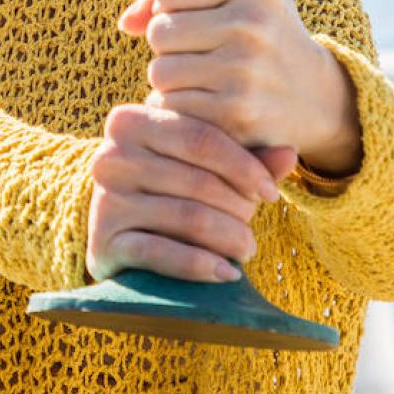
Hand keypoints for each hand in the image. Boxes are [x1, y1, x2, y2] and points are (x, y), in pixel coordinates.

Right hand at [84, 103, 295, 283]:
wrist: (124, 235)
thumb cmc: (174, 191)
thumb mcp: (207, 169)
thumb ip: (248, 160)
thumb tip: (290, 153)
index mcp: (132, 121)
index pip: (201, 137)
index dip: (244, 167)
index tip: (272, 193)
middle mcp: (109, 156)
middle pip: (197, 180)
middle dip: (238, 208)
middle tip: (253, 227)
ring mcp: (103, 200)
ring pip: (187, 216)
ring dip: (228, 238)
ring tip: (246, 249)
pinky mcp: (103, 242)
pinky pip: (161, 253)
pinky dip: (201, 265)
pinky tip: (226, 273)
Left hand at [119, 0, 362, 178]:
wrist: (314, 97)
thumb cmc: (255, 36)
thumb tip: (127, 23)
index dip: (173, 6)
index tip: (200, 17)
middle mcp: (253, 23)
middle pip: (159, 31)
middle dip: (171, 45)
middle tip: (205, 52)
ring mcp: (245, 72)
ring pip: (160, 72)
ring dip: (173, 80)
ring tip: (208, 78)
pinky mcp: (235, 116)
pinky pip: (171, 108)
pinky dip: (181, 109)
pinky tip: (211, 105)